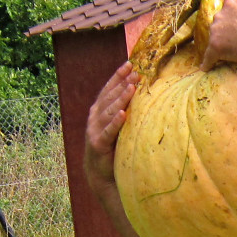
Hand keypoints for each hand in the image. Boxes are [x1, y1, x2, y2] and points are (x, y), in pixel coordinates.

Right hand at [84, 61, 138, 195]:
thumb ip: (125, 108)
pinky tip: (123, 114)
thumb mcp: (118, 123)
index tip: (129, 64)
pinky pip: (109, 132)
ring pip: (109, 111)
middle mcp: (95, 117)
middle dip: (123, 84)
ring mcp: (95, 130)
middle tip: (136, 74)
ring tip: (131, 88)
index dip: (118, 76)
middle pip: (110, 97)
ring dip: (121, 99)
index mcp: (99, 109)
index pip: (109, 89)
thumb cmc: (114, 144)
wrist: (101, 172)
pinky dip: (115, 123)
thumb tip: (141, 90)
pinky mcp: (98, 144)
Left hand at [199, 0, 236, 71]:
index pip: (230, 8)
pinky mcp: (216, 48)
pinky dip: (207, 62)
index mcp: (231, 2)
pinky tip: (206, 66)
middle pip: (221, 23)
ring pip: (214, 38)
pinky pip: (208, 57)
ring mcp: (217, 32)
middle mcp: (220, 15)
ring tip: (230, 51)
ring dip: (220, 43)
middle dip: (228, 29)